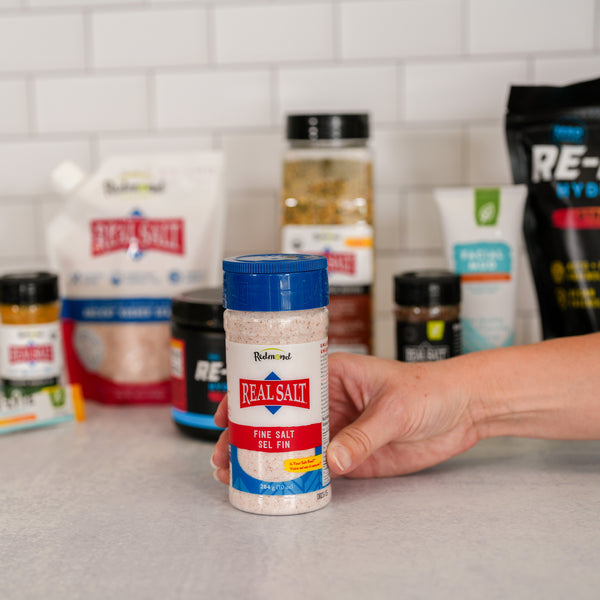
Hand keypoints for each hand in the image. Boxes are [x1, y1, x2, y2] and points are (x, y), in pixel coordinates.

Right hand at [211, 352, 479, 481]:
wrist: (461, 411)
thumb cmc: (429, 388)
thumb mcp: (393, 407)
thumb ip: (364, 435)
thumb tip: (330, 459)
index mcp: (333, 375)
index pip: (284, 382)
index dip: (252, 395)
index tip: (228, 411)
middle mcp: (330, 402)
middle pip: (281, 418)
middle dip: (251, 434)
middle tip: (226, 455)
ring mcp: (339, 430)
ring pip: (294, 444)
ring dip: (268, 457)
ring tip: (241, 474)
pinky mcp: (352, 456)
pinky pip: (319, 467)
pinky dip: (298, 476)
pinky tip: (279, 484)